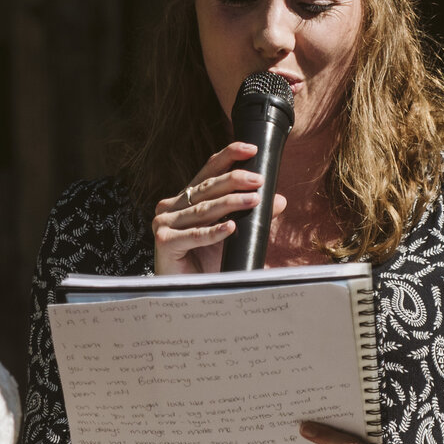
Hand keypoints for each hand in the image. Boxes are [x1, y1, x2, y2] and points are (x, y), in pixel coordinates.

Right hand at [153, 143, 285, 274]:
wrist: (189, 294)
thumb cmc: (209, 263)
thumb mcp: (235, 235)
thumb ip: (253, 216)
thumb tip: (280, 200)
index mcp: (185, 199)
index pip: (208, 172)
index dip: (228, 157)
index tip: (251, 149)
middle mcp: (171, 207)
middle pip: (206, 188)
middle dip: (235, 181)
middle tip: (259, 180)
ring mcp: (164, 223)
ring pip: (203, 210)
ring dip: (230, 204)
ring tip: (254, 200)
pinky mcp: (164, 242)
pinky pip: (194, 236)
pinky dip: (214, 233)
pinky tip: (231, 229)